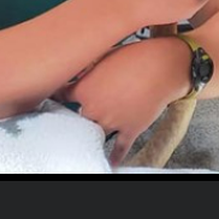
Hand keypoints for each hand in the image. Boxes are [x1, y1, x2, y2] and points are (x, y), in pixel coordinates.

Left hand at [59, 38, 190, 163]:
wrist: (163, 66)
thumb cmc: (136, 56)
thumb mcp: (105, 57)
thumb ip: (89, 71)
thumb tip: (82, 76)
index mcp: (84, 89)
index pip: (61, 96)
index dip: (58, 96)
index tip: (55, 98)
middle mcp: (93, 108)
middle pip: (77, 118)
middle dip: (79, 114)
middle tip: (81, 112)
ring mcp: (111, 121)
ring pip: (95, 133)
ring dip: (93, 133)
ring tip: (91, 135)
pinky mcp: (130, 129)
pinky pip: (119, 148)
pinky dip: (115, 157)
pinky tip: (110, 161)